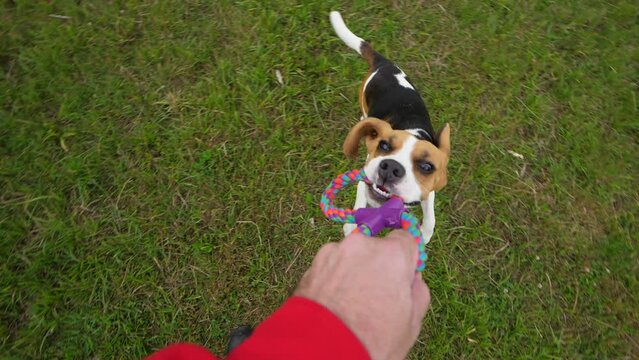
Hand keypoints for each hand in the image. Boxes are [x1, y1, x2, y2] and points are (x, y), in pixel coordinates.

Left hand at [295, 230, 430, 359]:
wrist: (322, 350)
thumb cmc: (370, 339)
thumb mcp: (411, 323)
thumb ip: (418, 292)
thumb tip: (413, 280)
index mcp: (392, 255)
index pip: (405, 238)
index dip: (406, 258)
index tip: (403, 275)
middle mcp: (361, 245)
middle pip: (376, 248)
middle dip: (377, 267)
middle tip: (376, 297)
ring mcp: (333, 252)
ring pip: (352, 257)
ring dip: (354, 272)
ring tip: (351, 304)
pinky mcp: (312, 265)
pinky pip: (331, 267)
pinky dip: (334, 280)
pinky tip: (335, 304)